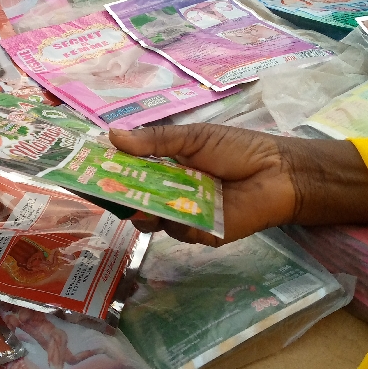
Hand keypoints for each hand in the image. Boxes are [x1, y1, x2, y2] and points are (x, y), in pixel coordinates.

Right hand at [109, 124, 367, 246]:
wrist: (278, 173)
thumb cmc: (236, 149)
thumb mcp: (192, 138)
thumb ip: (154, 141)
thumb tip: (112, 135)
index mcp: (166, 166)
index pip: (131, 171)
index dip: (111, 172)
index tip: (88, 170)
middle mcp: (170, 192)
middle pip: (135, 198)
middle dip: (119, 196)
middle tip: (104, 192)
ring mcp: (184, 213)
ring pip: (153, 218)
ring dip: (145, 211)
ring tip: (140, 203)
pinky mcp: (200, 232)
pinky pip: (179, 231)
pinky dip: (176, 222)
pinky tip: (180, 212)